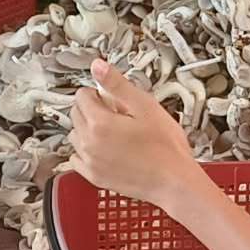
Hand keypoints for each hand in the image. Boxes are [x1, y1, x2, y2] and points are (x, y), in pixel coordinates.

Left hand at [67, 59, 201, 210]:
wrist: (174, 182)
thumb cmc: (166, 147)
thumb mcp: (146, 106)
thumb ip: (117, 84)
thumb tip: (98, 67)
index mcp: (99, 122)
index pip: (82, 96)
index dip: (98, 92)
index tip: (112, 98)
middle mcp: (89, 142)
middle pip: (76, 113)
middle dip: (92, 109)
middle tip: (117, 114)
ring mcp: (89, 161)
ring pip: (75, 135)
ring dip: (88, 129)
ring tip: (113, 132)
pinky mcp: (93, 176)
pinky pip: (77, 158)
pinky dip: (86, 151)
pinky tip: (105, 150)